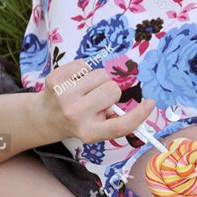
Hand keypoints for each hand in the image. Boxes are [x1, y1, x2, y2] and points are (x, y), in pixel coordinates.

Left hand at [38, 60, 154, 143]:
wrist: (46, 116)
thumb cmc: (80, 120)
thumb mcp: (98, 128)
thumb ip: (117, 119)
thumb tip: (141, 106)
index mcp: (89, 132)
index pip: (120, 126)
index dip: (139, 115)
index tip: (150, 103)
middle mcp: (76, 116)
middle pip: (113, 90)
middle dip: (111, 91)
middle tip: (99, 98)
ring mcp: (63, 97)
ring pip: (101, 74)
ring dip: (98, 80)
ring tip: (86, 90)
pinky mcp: (54, 80)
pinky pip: (85, 65)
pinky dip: (83, 71)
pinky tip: (75, 82)